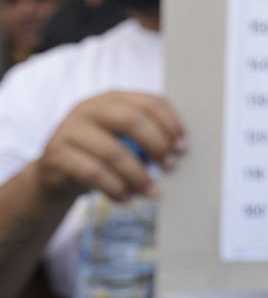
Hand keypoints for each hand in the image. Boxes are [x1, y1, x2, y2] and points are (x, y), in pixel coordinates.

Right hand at [31, 92, 185, 201]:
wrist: (55, 173)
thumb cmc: (100, 155)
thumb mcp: (122, 140)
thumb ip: (145, 138)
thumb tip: (180, 153)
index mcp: (111, 99)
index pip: (149, 102)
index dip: (171, 124)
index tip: (183, 148)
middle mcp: (89, 108)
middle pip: (132, 120)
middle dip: (157, 145)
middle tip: (171, 167)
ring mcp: (69, 129)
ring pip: (113, 152)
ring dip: (138, 176)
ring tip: (151, 192)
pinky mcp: (56, 154)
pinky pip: (93, 173)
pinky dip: (115, 188)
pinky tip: (125, 198)